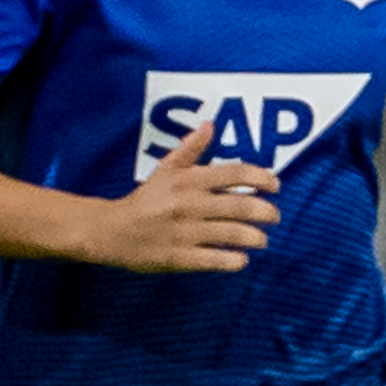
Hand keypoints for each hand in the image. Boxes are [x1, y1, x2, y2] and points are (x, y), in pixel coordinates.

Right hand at [80, 128, 280, 272]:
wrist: (111, 231)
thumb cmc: (144, 199)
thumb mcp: (164, 169)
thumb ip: (190, 149)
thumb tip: (211, 125)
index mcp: (188, 181)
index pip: (234, 173)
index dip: (261, 178)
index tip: (275, 185)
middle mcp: (189, 204)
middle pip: (240, 206)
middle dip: (266, 212)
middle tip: (274, 216)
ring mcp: (184, 232)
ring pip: (232, 234)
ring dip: (255, 237)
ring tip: (261, 239)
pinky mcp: (178, 257)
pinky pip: (214, 260)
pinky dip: (233, 261)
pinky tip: (241, 259)